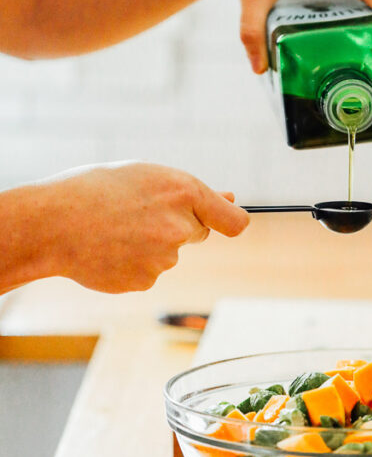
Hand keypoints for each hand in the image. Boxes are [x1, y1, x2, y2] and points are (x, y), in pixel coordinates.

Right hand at [42, 162, 248, 291]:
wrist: (52, 223)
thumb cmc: (95, 190)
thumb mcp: (145, 175)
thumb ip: (190, 192)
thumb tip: (230, 198)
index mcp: (183, 191)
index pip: (234, 220)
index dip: (232, 221)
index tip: (230, 222)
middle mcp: (180, 226)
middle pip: (198, 233)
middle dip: (178, 226)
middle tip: (139, 214)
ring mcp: (164, 258)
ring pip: (170, 254)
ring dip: (151, 245)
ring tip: (115, 230)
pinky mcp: (146, 280)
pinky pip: (149, 272)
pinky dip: (134, 264)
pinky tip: (109, 249)